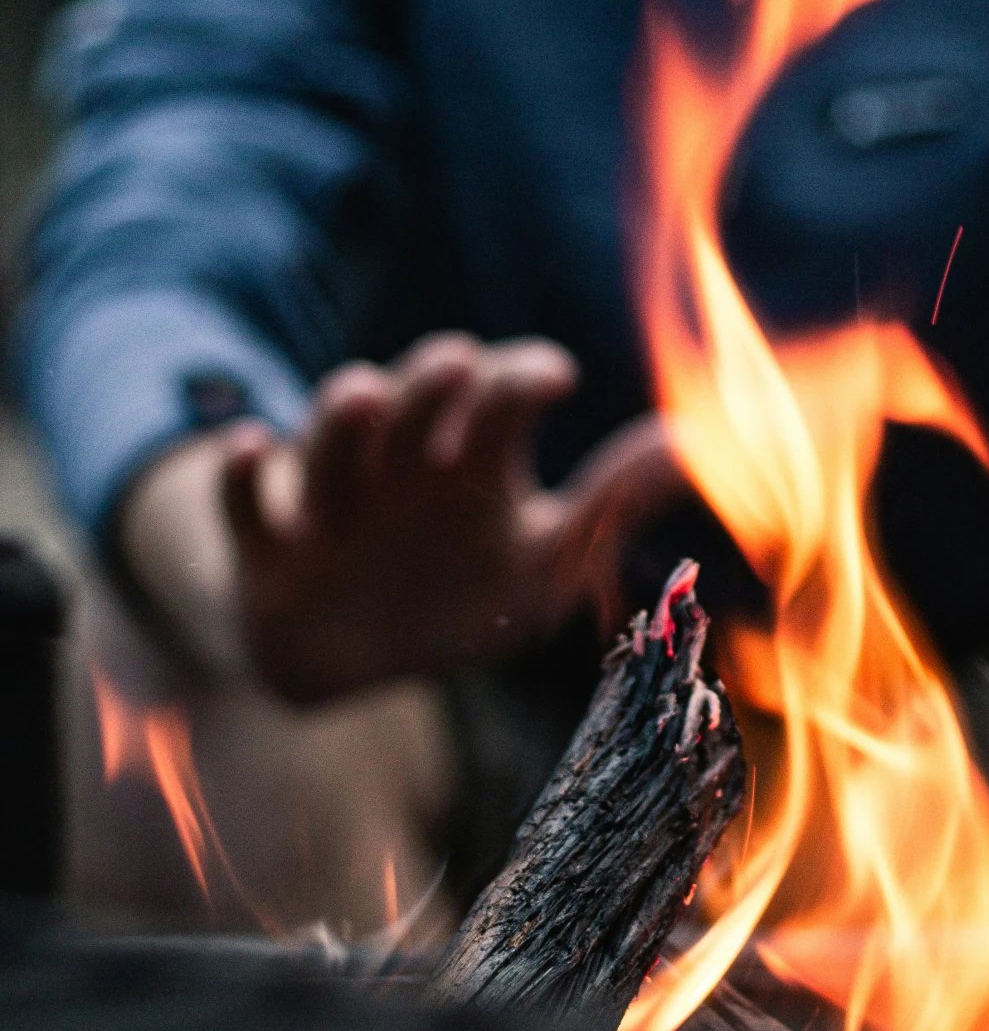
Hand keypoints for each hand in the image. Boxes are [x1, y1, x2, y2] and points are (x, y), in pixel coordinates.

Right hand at [198, 336, 675, 703]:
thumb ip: (614, 502)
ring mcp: (332, 501)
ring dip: (344, 413)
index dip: (522, 377)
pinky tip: (251, 452)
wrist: (355, 661)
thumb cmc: (462, 589)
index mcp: (474, 462)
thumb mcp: (544, 556)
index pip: (500, 395)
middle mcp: (404, 464)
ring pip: (331, 434)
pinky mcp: (269, 548)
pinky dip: (243, 475)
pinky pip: (243, 501)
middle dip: (434, 380)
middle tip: (458, 369)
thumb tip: (703, 445)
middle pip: (416, 395)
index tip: (555, 378)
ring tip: (362, 398)